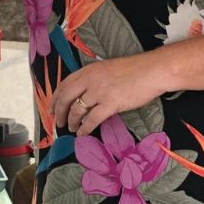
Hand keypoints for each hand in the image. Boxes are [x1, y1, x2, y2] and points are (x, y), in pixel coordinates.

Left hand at [51, 53, 165, 135]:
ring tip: (71, 129)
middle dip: (58, 112)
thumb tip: (84, 94)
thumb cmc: (133, 70)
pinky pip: (92, 119)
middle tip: (58, 123)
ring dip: (71, 121)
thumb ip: (93, 79)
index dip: (55, 98)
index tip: (51, 108)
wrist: (152, 71)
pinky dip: (85, 128)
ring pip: (77, 110)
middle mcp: (89, 80)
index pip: (64, 85)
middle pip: (66, 98)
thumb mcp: (106, 69)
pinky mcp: (111, 103)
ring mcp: (99, 92)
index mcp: (88, 71)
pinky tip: (83, 133)